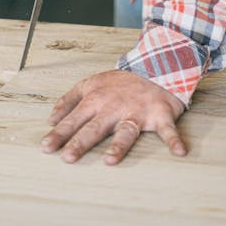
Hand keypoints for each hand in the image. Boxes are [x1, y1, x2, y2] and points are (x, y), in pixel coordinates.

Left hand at [40, 69, 186, 164]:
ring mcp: (137, 111)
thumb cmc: (121, 81)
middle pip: (95, 127)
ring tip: (110, 160)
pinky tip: (179, 152)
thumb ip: (70, 99)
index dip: (60, 133)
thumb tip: (52, 117)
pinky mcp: (160, 114)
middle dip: (80, 142)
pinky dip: (175, 139)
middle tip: (67, 158)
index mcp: (96, 99)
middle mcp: (114, 107)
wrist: (154, 65)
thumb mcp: (91, 83)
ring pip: (126, 131)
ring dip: (119, 145)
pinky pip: (168, 129)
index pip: (74, 119)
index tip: (46, 148)